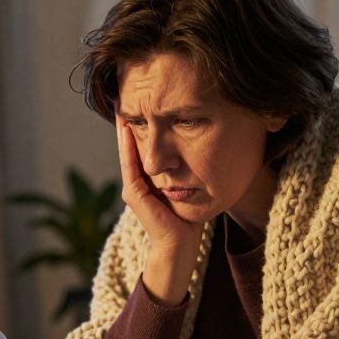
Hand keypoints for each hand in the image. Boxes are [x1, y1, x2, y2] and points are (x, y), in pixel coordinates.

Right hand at [116, 109, 202, 305]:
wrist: (182, 248)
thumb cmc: (191, 220)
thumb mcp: (195, 186)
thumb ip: (194, 167)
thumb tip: (217, 140)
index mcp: (150, 177)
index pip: (143, 142)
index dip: (143, 120)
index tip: (145, 96)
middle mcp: (138, 181)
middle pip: (132, 142)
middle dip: (130, 116)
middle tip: (126, 90)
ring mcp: (134, 188)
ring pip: (127, 150)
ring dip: (123, 126)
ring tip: (121, 102)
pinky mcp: (135, 195)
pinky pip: (130, 165)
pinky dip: (127, 145)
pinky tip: (128, 126)